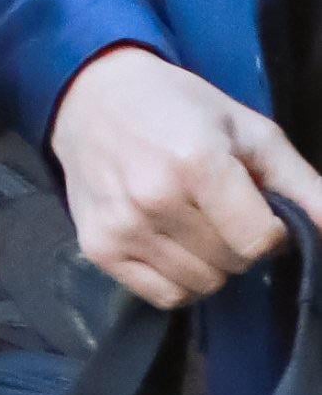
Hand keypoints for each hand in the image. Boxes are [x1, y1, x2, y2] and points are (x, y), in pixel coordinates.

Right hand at [47, 44, 321, 307]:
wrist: (93, 99)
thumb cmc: (181, 109)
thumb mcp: (251, 131)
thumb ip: (302, 185)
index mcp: (198, 163)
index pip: (260, 242)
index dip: (272, 232)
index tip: (257, 208)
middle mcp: (154, 201)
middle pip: (232, 265)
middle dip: (240, 244)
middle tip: (220, 208)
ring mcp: (122, 228)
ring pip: (201, 286)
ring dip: (210, 263)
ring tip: (193, 223)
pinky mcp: (98, 248)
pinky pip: (164, 296)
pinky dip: (179, 280)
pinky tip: (171, 244)